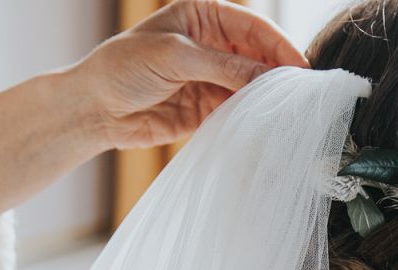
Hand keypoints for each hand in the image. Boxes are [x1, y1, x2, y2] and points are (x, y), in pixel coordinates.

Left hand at [75, 0, 307, 149]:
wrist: (96, 109)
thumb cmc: (123, 68)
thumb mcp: (175, 56)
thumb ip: (223, 66)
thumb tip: (266, 77)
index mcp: (203, 16)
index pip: (252, 27)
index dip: (279, 45)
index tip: (300, 67)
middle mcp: (212, 45)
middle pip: (258, 56)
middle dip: (278, 73)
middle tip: (301, 93)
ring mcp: (212, 78)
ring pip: (252, 86)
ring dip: (268, 98)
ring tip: (288, 111)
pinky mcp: (209, 108)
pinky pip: (239, 111)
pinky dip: (252, 117)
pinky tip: (265, 124)